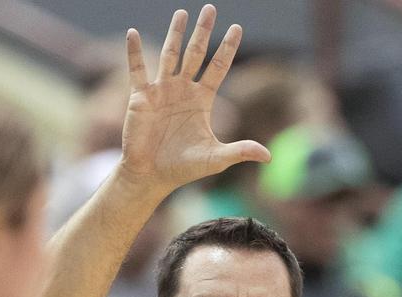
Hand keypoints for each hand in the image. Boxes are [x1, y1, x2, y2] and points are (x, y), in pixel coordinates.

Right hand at [119, 5, 269, 193]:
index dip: (227, 48)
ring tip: (181, 13)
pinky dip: (133, 52)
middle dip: (203, 32)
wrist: (150, 175)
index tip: (236, 28)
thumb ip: (240, 151)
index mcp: (202, 100)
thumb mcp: (215, 158)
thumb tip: (269, 156)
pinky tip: (131, 33)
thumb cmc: (182, 168)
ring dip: (175, 34)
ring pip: (170, 55)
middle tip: (210, 8)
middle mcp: (182, 90)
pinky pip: (137, 70)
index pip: (218, 67)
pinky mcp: (140, 97)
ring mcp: (161, 91)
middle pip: (196, 54)